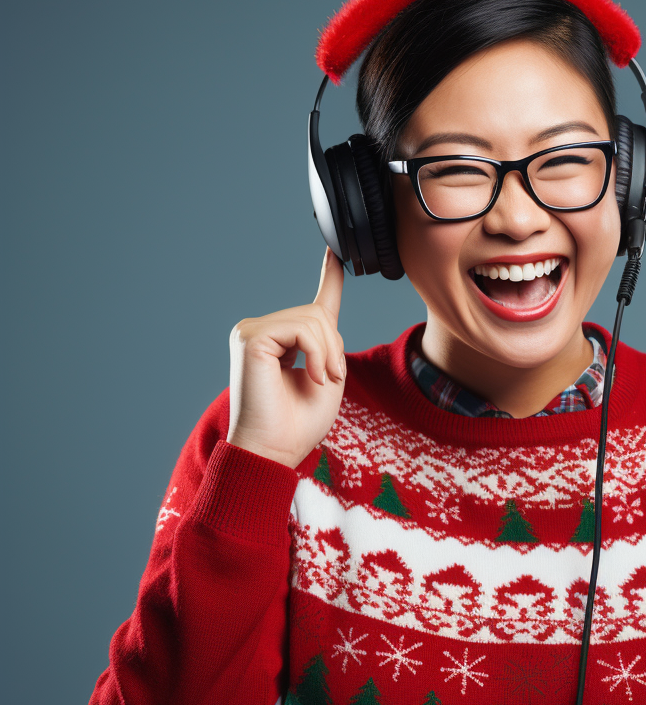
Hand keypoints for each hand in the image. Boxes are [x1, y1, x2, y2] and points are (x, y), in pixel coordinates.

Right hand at [226, 247, 346, 468]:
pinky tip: (312, 377)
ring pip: (313, 318)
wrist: (274, 451)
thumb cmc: (298, 425)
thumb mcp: (328, 377)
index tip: (336, 252)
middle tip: (330, 379)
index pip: (311, 307)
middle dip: (333, 347)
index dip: (328, 278)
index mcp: (283, 342)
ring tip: (320, 381)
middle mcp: (262, 332)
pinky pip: (302, 328)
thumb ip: (329, 343)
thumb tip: (324, 311)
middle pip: (318, 314)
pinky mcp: (251, 337)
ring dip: (328, 353)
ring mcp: (252, 332)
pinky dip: (317, 353)